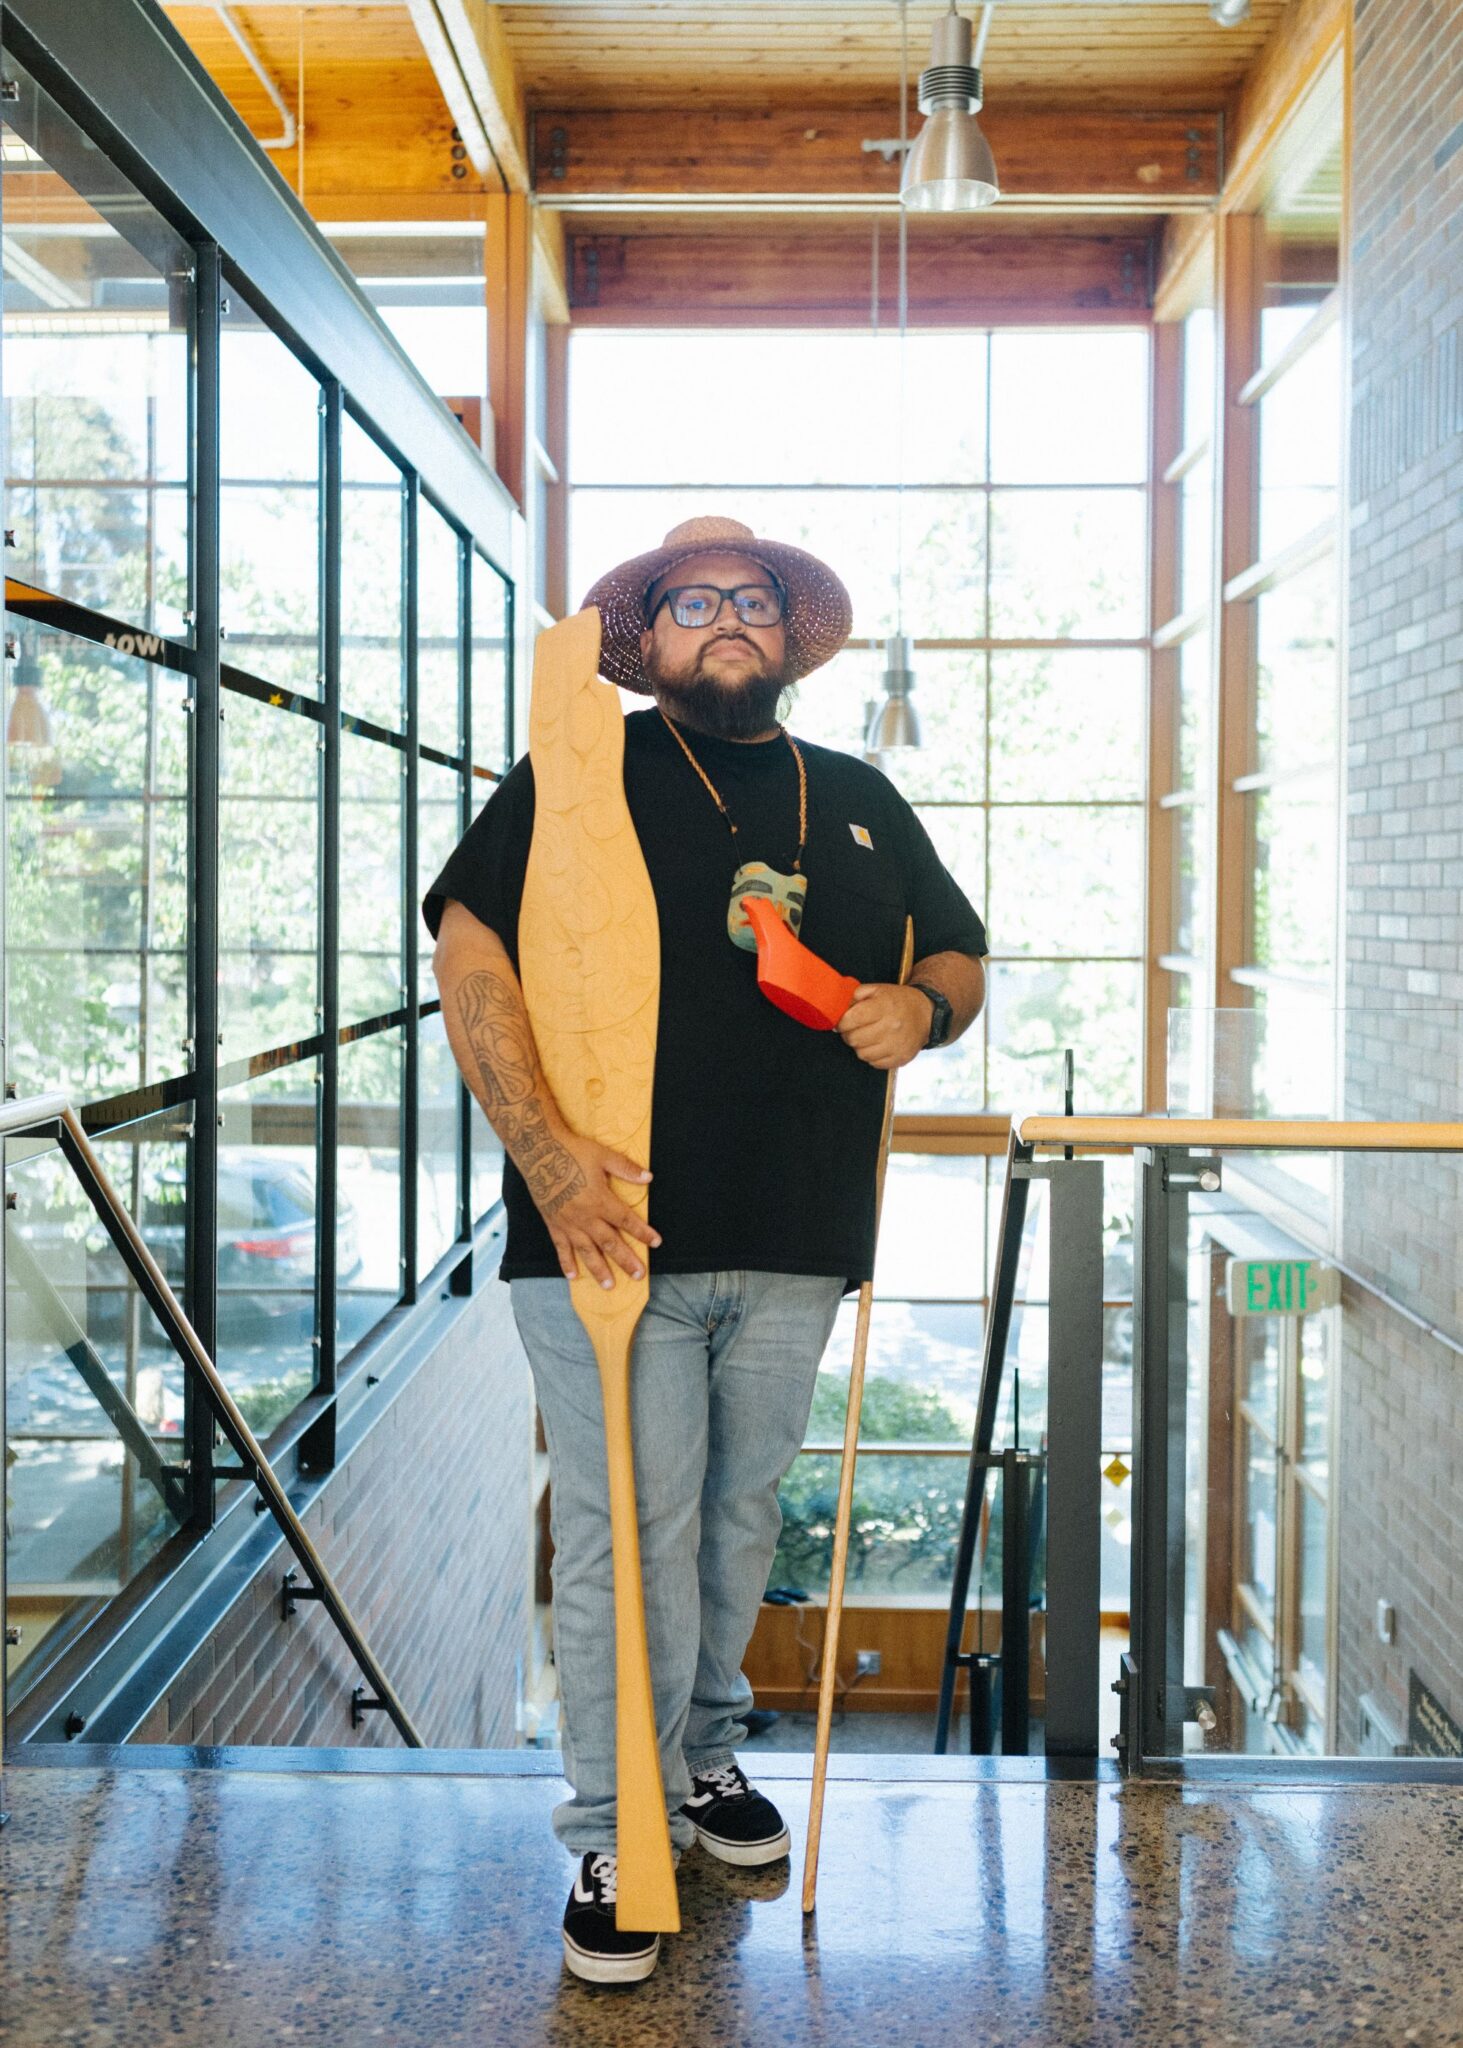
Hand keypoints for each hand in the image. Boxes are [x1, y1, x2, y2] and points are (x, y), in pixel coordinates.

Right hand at [527, 1121, 661, 1288]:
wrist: (540, 1152)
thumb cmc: (573, 1151)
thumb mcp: (603, 1156)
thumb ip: (626, 1168)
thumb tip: (649, 1177)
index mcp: (601, 1200)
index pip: (626, 1220)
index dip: (643, 1232)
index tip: (656, 1243)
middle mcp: (586, 1217)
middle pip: (610, 1242)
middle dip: (626, 1259)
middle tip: (639, 1275)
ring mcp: (568, 1223)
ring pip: (587, 1251)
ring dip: (599, 1269)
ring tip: (609, 1285)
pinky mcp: (553, 1224)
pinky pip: (561, 1248)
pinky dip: (566, 1262)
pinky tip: (573, 1276)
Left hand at [837, 983, 931, 1070]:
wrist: (925, 1013)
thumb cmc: (897, 1000)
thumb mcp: (877, 989)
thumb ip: (854, 995)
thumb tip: (835, 1011)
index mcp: (885, 1006)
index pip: (852, 1019)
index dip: (841, 1023)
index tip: (842, 1022)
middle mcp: (892, 1026)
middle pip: (854, 1039)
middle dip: (849, 1035)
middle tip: (854, 1029)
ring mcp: (897, 1045)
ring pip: (862, 1054)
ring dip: (860, 1046)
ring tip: (867, 1036)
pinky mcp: (901, 1058)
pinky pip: (874, 1063)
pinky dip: (872, 1056)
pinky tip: (878, 1045)